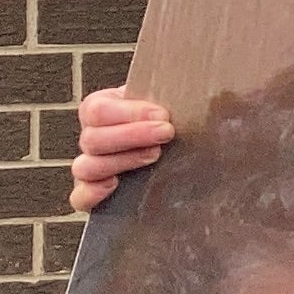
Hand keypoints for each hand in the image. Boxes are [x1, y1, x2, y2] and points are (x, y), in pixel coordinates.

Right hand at [68, 88, 170, 214]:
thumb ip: (180, 95)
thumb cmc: (172, 121)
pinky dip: (92, 193)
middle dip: (132, 135)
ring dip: (121, 161)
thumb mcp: (173, 100)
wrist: (179, 150)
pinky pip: (80, 197)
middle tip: (167, 132)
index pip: (97, 109)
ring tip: (155, 155)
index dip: (129, 113)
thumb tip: (213, 96)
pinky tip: (115, 185)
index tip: (163, 115)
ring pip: (85, 167)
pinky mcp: (95, 194)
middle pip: (92, 139)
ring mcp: (91, 167)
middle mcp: (93, 138)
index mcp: (103, 109)